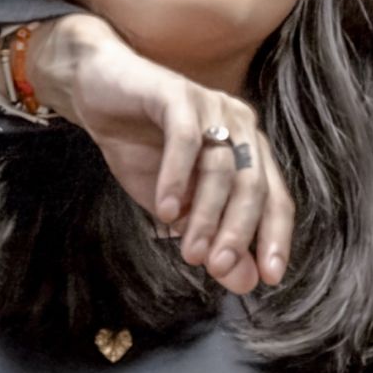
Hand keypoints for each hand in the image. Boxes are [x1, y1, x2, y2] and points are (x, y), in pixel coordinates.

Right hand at [32, 17, 294, 297]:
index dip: (274, 237)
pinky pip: (185, 139)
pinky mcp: (178, 92)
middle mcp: (239, 126)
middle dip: (238, 232)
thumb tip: (245, 281)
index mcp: (248, 151)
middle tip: (218, 268)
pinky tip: (165, 212)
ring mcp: (211, 105)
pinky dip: (177, 178)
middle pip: (253, 185)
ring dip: (206, 215)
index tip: (269, 277)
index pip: (275, 198)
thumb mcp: (175, 207)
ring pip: (221, 167)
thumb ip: (210, 239)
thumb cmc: (140, 148)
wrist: (96, 92)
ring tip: (190, 252)